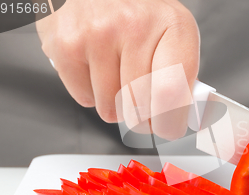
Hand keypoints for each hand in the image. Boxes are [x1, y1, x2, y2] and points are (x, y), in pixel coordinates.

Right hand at [36, 0, 199, 139]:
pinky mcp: (67, 45)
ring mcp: (98, 35)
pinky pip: (84, 99)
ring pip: (111, 109)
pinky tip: (97, 68)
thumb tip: (182, 118)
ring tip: (117, 75)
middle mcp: (136, 27)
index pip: (172, 92)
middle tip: (142, 103)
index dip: (169, 123)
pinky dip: (91, 93)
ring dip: (115, 105)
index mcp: (173, 25)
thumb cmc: (139, 12)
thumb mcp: (173, 32)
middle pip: (140, 108)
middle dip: (143, 118)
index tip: (168, 129)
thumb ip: (181, 75)